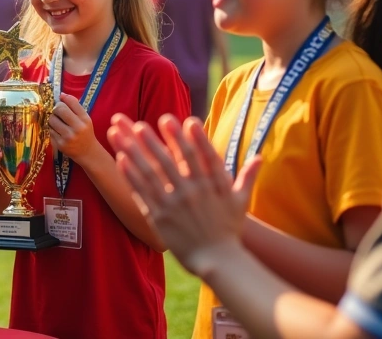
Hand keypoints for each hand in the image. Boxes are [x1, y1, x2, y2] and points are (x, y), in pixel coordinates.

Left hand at [47, 94, 101, 164]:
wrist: (87, 152)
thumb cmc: (85, 132)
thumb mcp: (84, 118)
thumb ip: (74, 106)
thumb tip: (61, 95)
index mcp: (85, 119)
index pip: (71, 101)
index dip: (63, 100)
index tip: (61, 102)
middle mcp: (77, 127)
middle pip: (59, 109)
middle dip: (56, 109)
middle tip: (57, 112)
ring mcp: (68, 137)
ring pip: (51, 119)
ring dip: (52, 119)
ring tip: (57, 122)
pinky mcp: (60, 144)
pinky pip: (50, 130)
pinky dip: (51, 129)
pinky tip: (58, 132)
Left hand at [108, 113, 260, 275]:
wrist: (218, 261)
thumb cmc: (229, 230)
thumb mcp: (241, 202)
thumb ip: (247, 177)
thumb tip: (260, 157)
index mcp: (210, 185)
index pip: (201, 156)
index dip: (194, 138)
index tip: (185, 120)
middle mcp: (191, 192)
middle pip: (170, 161)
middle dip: (154, 140)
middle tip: (141, 123)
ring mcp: (173, 204)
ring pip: (150, 173)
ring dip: (135, 152)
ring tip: (122, 134)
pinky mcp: (159, 217)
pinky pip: (142, 193)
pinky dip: (130, 175)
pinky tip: (121, 159)